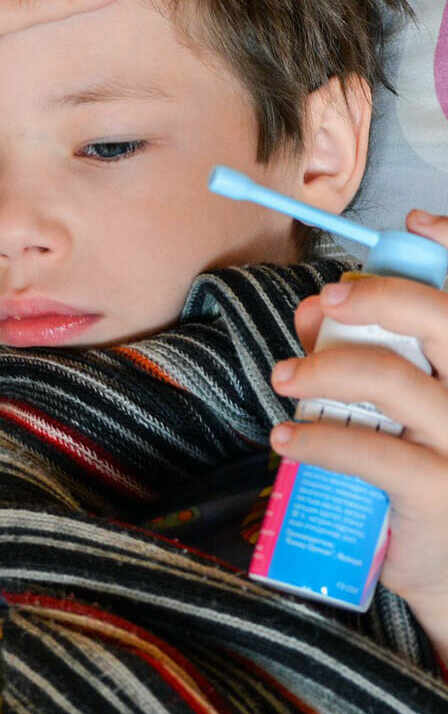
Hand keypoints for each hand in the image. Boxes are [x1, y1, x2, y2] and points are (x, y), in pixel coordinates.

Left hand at [268, 210, 447, 653]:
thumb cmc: (429, 482)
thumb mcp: (412, 418)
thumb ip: (374, 359)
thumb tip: (314, 311)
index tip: (415, 222)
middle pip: (437, 318)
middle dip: (371, 299)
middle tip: (322, 306)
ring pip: (388, 378)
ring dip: (321, 369)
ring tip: (283, 379)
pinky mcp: (438, 490)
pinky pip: (366, 449)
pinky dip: (313, 439)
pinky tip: (282, 440)